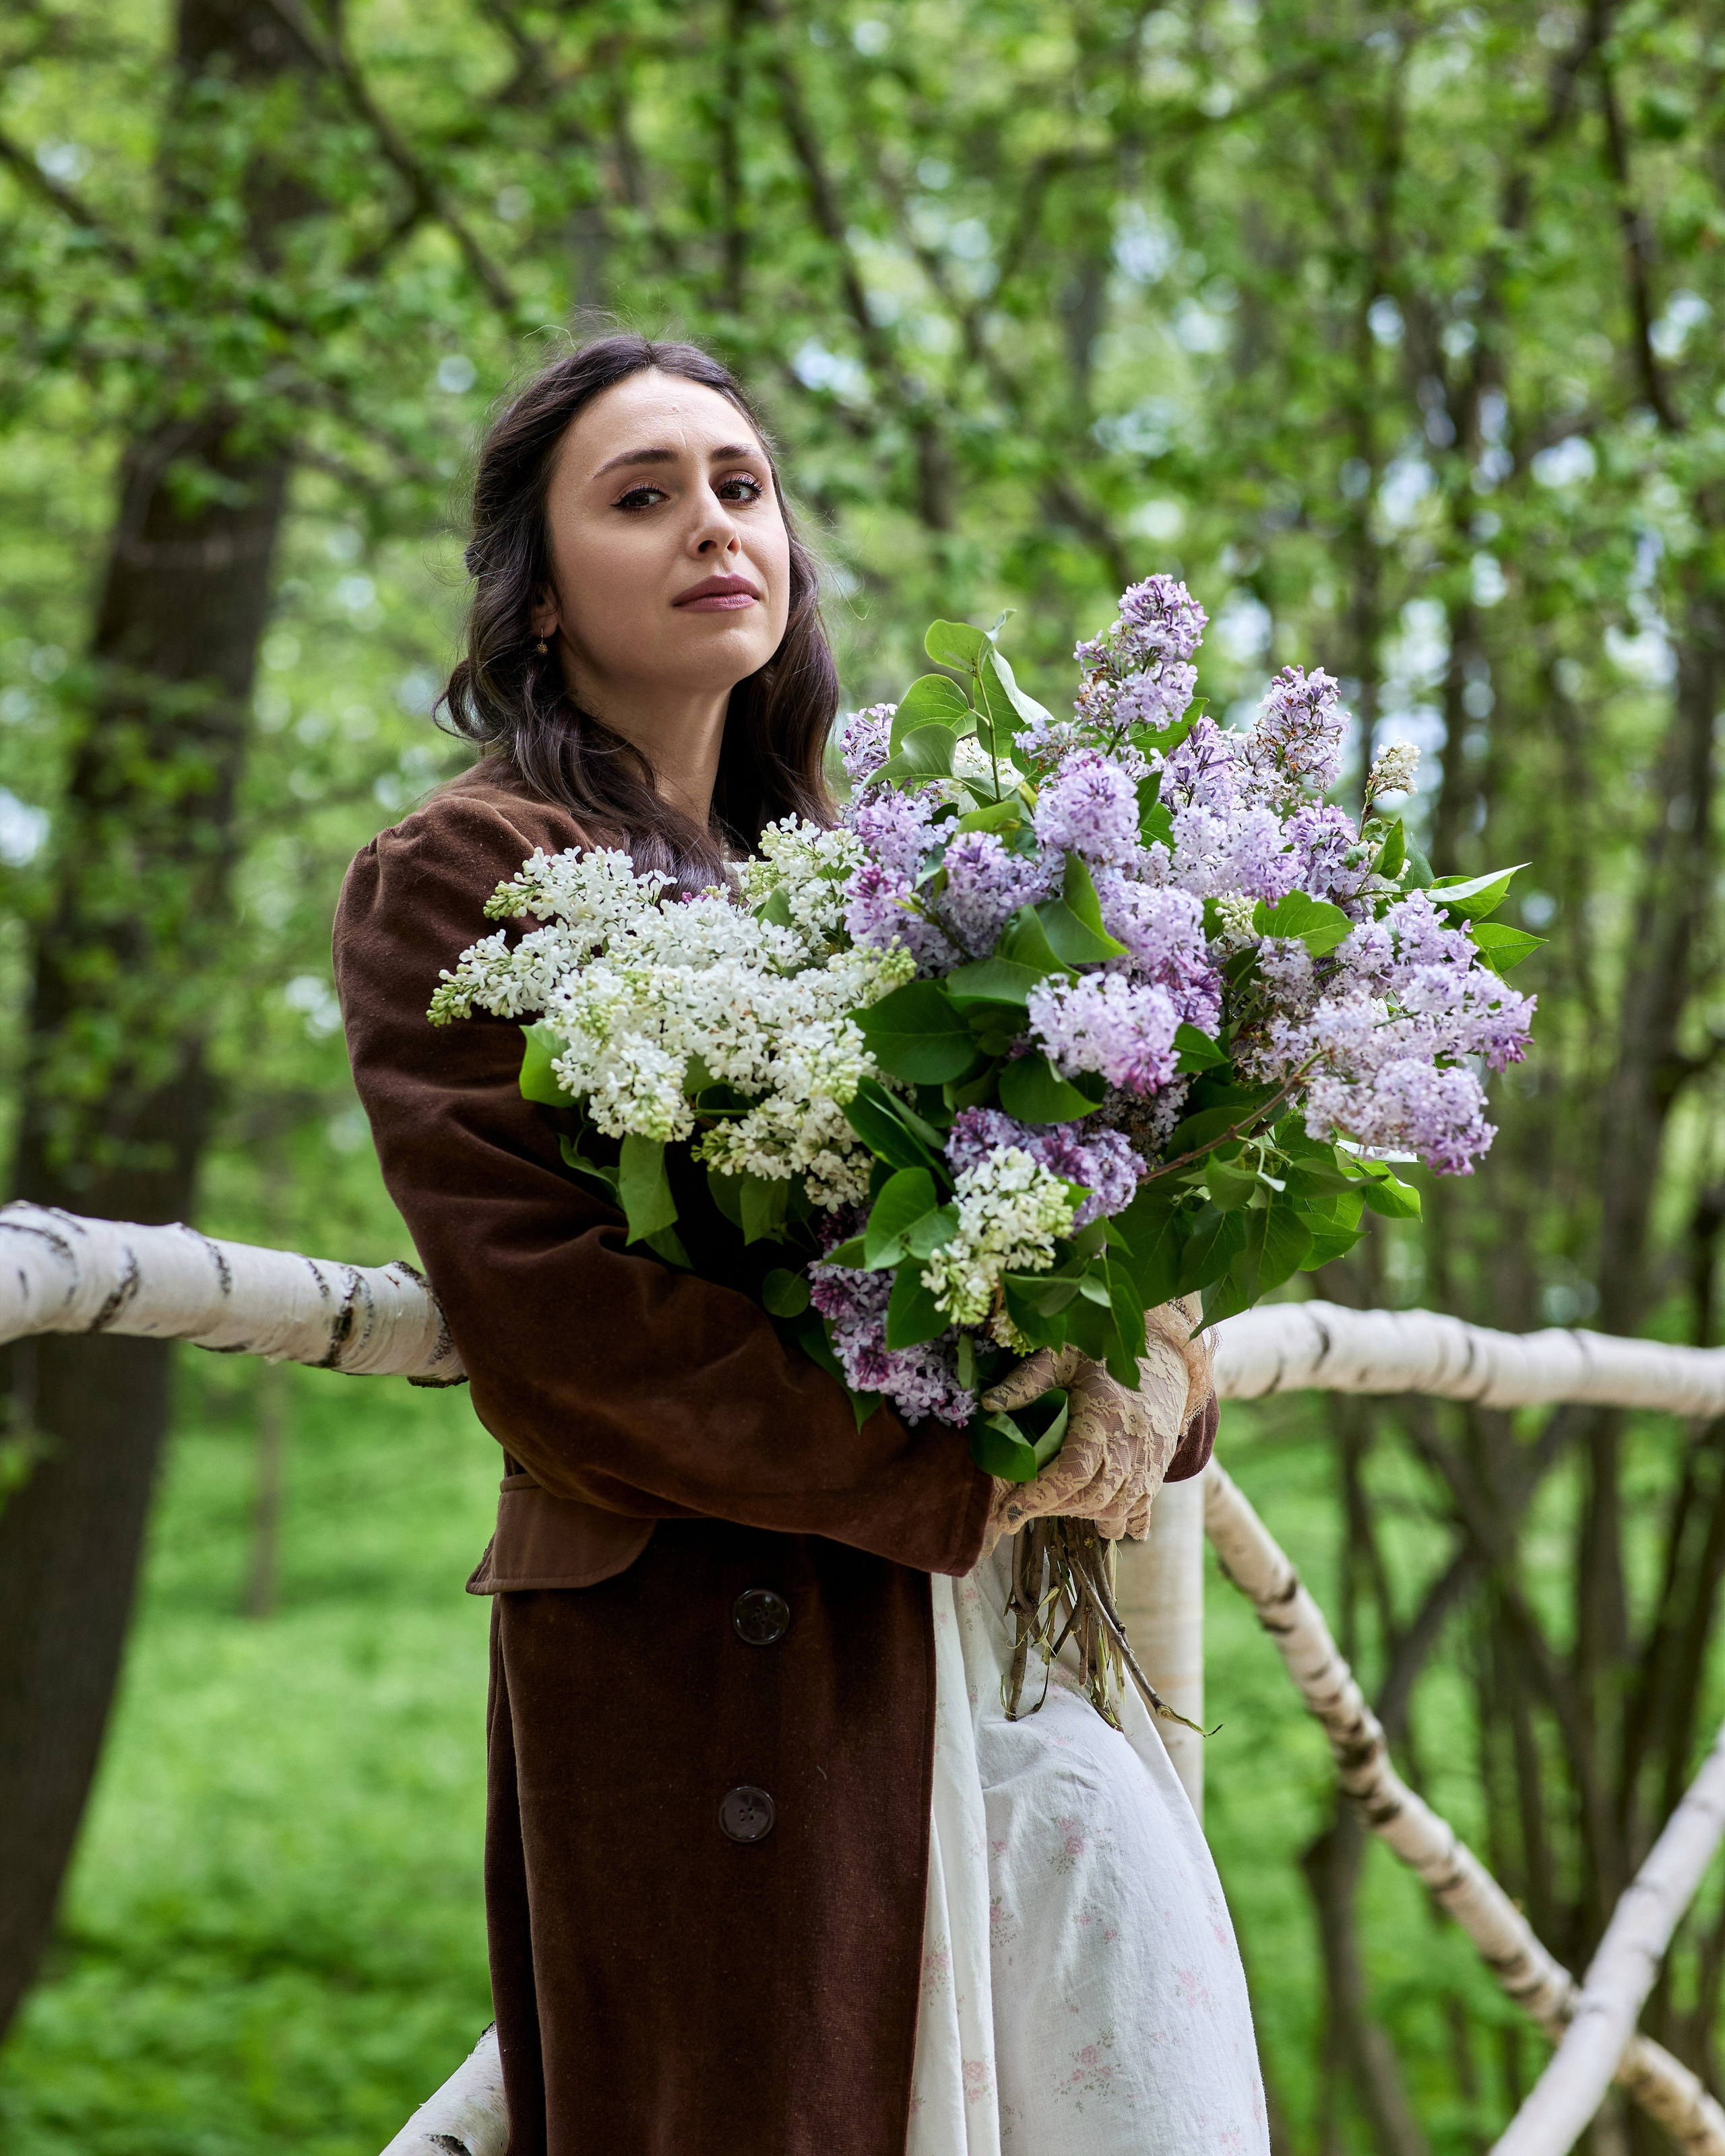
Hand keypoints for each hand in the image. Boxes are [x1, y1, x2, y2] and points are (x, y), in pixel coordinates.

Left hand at [978, 1296, 1213, 1551]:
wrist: (1162, 1361)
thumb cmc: (1103, 1358)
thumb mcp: (1062, 1357)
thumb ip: (1027, 1380)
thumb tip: (988, 1403)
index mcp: (1103, 1418)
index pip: (1073, 1470)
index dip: (1041, 1494)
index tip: (1008, 1512)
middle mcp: (1129, 1446)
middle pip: (1092, 1497)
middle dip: (1052, 1508)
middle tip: (1020, 1506)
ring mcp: (1147, 1463)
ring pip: (1115, 1508)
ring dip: (1081, 1515)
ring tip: (1052, 1505)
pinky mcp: (1155, 1471)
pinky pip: (1140, 1508)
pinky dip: (1121, 1522)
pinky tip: (1103, 1526)